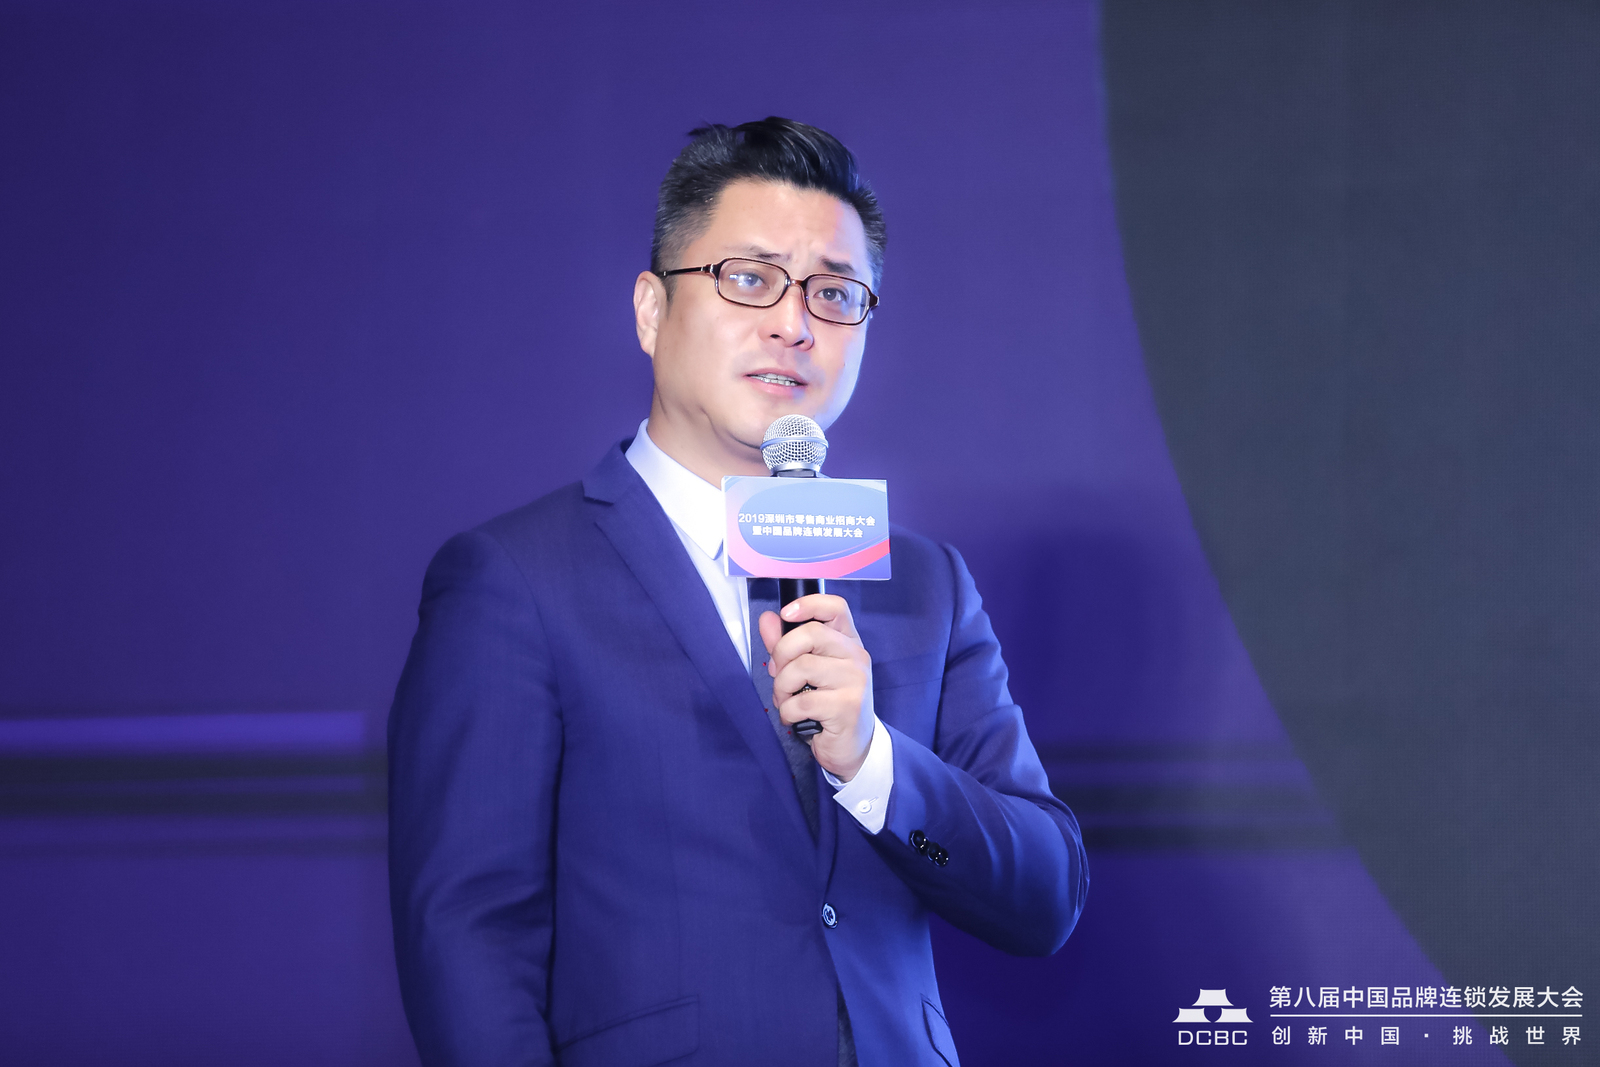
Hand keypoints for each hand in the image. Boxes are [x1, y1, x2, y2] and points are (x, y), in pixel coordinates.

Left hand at [758, 593, 874, 781]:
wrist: (853, 747)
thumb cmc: (828, 705)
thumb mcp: (806, 673)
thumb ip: (786, 645)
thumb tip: (767, 619)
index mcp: (847, 642)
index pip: (835, 607)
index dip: (808, 604)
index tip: (786, 614)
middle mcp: (856, 656)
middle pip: (810, 634)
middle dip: (781, 654)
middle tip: (778, 674)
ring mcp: (855, 680)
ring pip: (802, 667)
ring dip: (782, 688)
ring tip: (786, 700)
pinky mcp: (848, 706)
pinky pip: (802, 700)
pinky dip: (788, 711)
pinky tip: (795, 718)